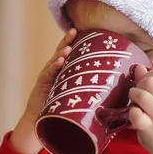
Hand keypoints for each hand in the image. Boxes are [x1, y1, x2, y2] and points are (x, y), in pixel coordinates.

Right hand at [9, 28, 76, 153]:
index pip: (70, 54)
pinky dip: (53, 66)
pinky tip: (59, 61)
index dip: (76, 43)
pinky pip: (48, 73)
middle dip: (67, 40)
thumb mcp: (75, 96)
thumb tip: (112, 91)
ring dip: (61, 53)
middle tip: (74, 31)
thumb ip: (87, 90)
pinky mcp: (41, 84)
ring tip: (68, 46)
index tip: (86, 33)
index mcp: (63, 71)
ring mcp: (47, 76)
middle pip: (61, 52)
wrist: (40, 122)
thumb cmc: (60, 110)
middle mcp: (54, 71)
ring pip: (54, 61)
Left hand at [128, 65, 152, 153]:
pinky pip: (136, 115)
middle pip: (149, 81)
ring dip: (133, 97)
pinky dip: (131, 114)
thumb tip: (138, 67)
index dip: (148, 75)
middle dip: (138, 86)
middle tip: (137, 96)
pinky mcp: (150, 129)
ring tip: (135, 104)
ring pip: (142, 95)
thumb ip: (152, 83)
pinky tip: (135, 117)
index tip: (146, 86)